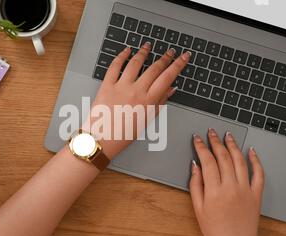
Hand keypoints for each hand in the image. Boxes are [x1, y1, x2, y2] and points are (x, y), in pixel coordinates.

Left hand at [83, 43, 190, 158]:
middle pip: (154, 68)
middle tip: (171, 51)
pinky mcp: (107, 85)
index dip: (178, 65)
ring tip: (148, 46)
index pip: (168, 77)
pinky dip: (121, 56)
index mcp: (148, 101)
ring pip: (135, 63)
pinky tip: (127, 50)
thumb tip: (171, 89)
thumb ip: (160, 102)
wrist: (102, 139)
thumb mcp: (147, 120)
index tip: (184, 56)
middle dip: (165, 57)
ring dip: (144, 52)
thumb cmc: (123, 134)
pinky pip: (115, 66)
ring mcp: (121, 87)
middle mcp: (136, 91)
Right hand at [189, 128, 264, 235]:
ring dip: (233, 145)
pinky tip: (251, 150)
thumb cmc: (215, 230)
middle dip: (215, 141)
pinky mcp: (257, 194)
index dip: (201, 147)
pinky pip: (259, 173)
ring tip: (228, 135)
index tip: (197, 139)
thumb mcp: (198, 209)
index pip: (207, 161)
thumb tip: (195, 166)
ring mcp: (246, 189)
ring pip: (240, 160)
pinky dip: (256, 160)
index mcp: (214, 191)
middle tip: (211, 132)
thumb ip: (195, 185)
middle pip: (223, 157)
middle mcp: (231, 187)